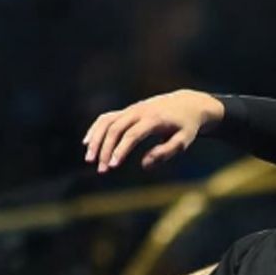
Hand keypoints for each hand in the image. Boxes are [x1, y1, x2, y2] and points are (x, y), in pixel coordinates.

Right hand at [83, 89, 224, 172]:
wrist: (188, 104)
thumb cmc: (186, 126)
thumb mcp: (184, 141)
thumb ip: (166, 152)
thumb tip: (144, 164)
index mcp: (154, 119)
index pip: (132, 135)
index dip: (120, 150)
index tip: (112, 166)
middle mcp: (139, 112)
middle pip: (115, 129)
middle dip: (105, 149)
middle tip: (101, 169)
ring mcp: (131, 110)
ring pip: (107, 122)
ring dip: (96, 140)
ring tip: (89, 159)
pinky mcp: (127, 111)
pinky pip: (107, 118)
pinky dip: (96, 129)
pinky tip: (87, 143)